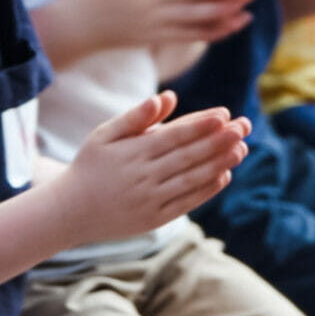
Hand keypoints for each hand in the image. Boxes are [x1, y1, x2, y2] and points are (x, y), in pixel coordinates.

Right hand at [52, 92, 249, 241]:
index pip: (175, 135)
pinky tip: (224, 175)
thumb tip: (166, 97)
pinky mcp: (154, 218)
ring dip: (219, 163)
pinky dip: (206, 190)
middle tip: (244, 127)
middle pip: (189, 155)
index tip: (225, 114)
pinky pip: (186, 202)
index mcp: (133, 152)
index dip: (201, 125)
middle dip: (219, 140)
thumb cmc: (90, 166)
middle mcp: (144, 176)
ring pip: (191, 179)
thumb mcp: (104, 135)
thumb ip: (136, 117)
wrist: (70, 211)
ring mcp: (150, 199)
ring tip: (242, 149)